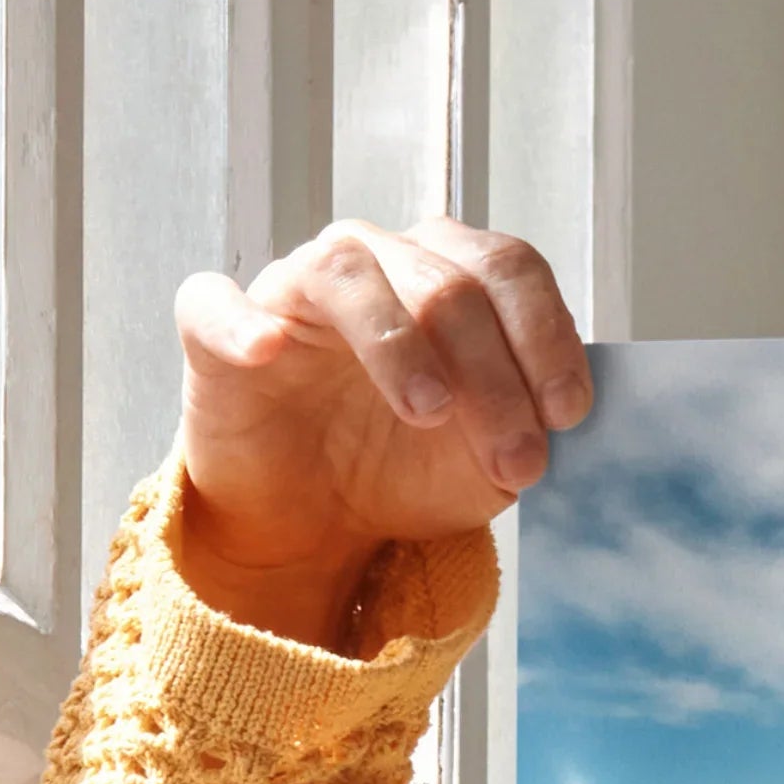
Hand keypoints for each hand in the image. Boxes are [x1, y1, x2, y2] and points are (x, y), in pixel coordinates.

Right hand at [171, 219, 589, 648]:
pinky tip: (268, 352)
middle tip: (516, 460)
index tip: (568, 413)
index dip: (546, 335)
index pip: (507, 268)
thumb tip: (560, 412)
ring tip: (430, 412)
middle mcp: (375, 263)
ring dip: (399, 343)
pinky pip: (215, 303)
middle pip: (445, 283)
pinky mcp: (217, 330)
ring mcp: (293, 289)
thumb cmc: (405, 467)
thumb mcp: (488, 460)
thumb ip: (527, 426)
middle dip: (494, 376)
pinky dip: (241, 322)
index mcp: (448, 277)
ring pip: (347, 273)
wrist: (317, 520)